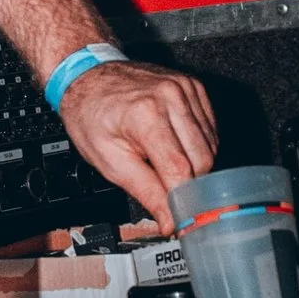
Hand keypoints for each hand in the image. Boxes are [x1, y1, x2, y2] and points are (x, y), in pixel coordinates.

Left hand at [58, 59, 216, 236]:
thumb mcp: (108, 160)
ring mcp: (185, 89)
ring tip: (165, 163)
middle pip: (202, 160)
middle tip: (169, 194)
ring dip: (195, 165)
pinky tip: (175, 146)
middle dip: (188, 183)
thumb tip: (169, 220)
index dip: (182, 201)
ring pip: (211, 146)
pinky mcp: (193, 87)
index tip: (180, 220)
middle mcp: (171, 97)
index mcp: (146, 115)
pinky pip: (210, 129)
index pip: (179, 170)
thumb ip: (145, 192)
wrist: (88, 76)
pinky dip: (198, 146)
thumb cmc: (91, 115)